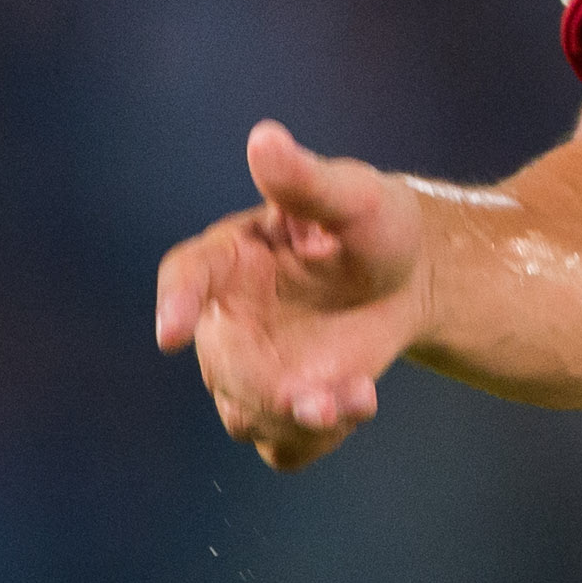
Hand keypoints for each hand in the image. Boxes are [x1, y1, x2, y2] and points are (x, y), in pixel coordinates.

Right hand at [154, 120, 427, 470]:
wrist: (410, 276)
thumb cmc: (371, 224)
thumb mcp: (352, 196)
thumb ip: (305, 179)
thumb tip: (264, 138)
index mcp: (230, 257)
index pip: (187, 276)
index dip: (174, 302)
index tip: (170, 332)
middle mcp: (227, 319)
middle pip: (221, 365)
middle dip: (261, 387)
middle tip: (315, 397)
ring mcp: (252, 369)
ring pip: (248, 413)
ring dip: (297, 419)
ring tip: (356, 398)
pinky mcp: (285, 408)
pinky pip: (283, 444)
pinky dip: (315, 438)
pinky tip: (360, 402)